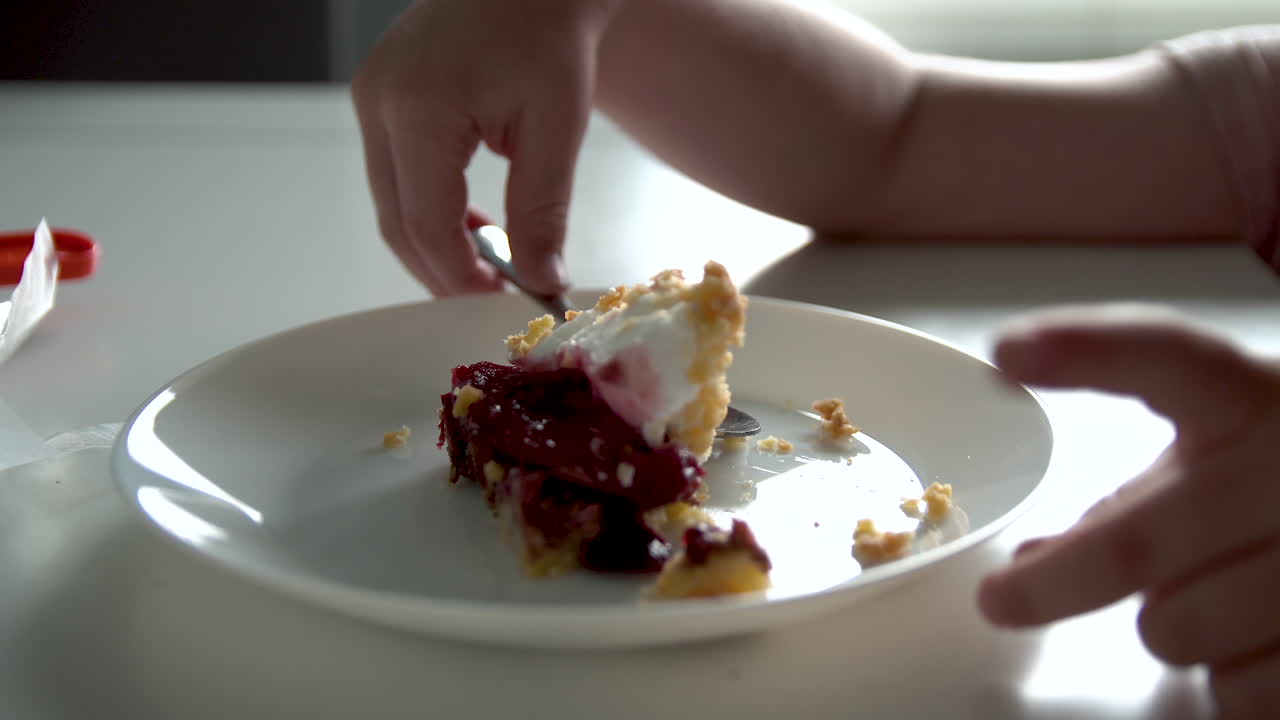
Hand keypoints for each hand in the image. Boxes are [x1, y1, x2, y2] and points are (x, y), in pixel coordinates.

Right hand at [352, 0, 621, 294]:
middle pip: (397, 222)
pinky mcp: (378, 95)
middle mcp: (379, 103)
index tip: (502, 303)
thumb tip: (544, 283)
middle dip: (444, 272)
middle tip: (494, 298)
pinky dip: (428, 209)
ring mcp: (371, 96)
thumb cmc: (551, 33)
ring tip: (491, 266)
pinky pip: (394, 175)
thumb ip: (544, 211)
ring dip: (436, 244)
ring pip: (391, 204)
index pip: (426, 225)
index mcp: (419, 110)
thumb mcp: (557, 127)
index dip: (461, 278)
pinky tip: (474, 224)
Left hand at [977, 305, 1279, 717]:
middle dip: (1057, 583)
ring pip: (1176, 629)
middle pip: (1138, 543)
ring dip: (1170, 626)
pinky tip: (1259, 637)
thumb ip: (1128, 499)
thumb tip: (1031, 564)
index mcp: (1252, 402)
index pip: (1168, 357)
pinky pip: (1240, 689)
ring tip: (1215, 594)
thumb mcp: (1221, 458)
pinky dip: (1229, 679)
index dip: (1086, 352)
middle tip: (1001, 600)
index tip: (1011, 350)